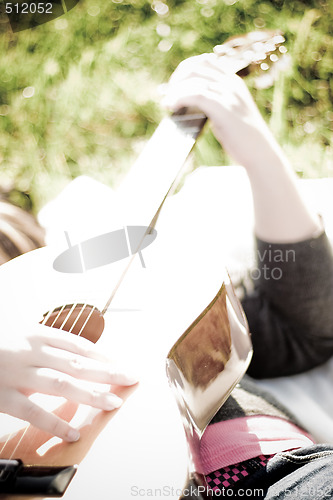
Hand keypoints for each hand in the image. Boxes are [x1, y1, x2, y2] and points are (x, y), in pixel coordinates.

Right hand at [0, 324, 137, 441]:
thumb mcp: (22, 334)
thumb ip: (48, 344)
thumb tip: (80, 356)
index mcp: (36, 334)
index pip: (78, 345)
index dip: (102, 356)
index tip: (121, 364)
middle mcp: (31, 351)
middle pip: (77, 363)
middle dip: (107, 372)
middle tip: (130, 379)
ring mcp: (18, 374)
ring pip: (61, 384)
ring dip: (90, 394)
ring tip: (113, 402)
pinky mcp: (3, 396)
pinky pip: (33, 411)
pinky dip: (54, 422)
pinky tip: (73, 430)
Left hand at [162, 53, 280, 169]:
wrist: (260, 153)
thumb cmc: (243, 138)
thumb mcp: (230, 112)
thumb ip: (216, 102)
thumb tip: (188, 102)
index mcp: (233, 81)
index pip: (204, 61)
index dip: (185, 69)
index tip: (174, 84)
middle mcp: (231, 84)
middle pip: (196, 67)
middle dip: (177, 78)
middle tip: (167, 94)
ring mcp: (229, 95)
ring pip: (193, 81)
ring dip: (175, 90)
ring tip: (166, 103)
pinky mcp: (224, 109)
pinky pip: (196, 95)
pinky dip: (179, 98)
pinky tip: (171, 106)